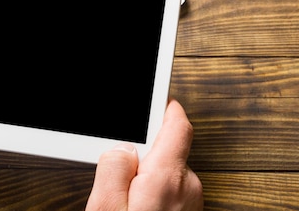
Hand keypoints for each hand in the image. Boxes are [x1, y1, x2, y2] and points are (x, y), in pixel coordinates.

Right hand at [85, 98, 203, 210]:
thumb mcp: (106, 208)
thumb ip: (113, 170)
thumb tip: (120, 148)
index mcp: (167, 178)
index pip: (177, 126)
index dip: (166, 108)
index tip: (157, 98)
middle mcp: (187, 188)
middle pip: (167, 151)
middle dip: (144, 155)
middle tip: (120, 176)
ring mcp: (191, 203)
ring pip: (169, 174)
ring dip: (148, 179)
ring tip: (127, 201)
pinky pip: (173, 193)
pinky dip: (156, 195)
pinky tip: (139, 207)